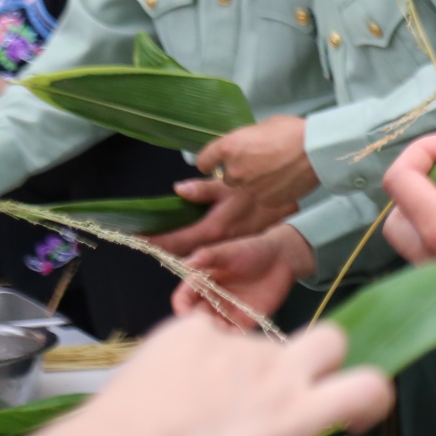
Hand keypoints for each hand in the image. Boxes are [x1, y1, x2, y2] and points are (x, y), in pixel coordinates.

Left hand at [148, 178, 295, 256]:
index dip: (153, 240)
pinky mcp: (243, 241)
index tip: (135, 238)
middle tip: (146, 238)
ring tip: (164, 238)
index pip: (175, 241)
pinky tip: (195, 235)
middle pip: (183, 251)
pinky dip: (200, 243)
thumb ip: (203, 190)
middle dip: (164, 245)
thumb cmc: (264, 187)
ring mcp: (232, 245)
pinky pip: (214, 247)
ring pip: (199, 251)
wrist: (299, 202)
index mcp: (214, 230)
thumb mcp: (231, 184)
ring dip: (181, 246)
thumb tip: (178, 191)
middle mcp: (220, 243)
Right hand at [173, 224, 314, 325]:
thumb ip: (208, 256)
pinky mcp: (244, 321)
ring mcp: (226, 312)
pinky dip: (230, 338)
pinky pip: (233, 334)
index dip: (182, 306)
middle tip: (209, 322)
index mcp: (201, 284)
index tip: (186, 313)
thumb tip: (187, 263)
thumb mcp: (228, 251)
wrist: (282, 258)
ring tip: (222, 328)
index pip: (183, 299)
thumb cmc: (252, 250)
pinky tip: (235, 335)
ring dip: (214, 332)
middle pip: (196, 318)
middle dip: (198, 323)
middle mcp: (210, 301)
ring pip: (213, 329)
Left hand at [197, 114, 318, 207]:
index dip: (211, 162)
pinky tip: (283, 180)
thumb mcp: (263, 126)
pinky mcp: (264, 200)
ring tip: (275, 172)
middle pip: (225, 177)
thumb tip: (243, 147)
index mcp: (229, 147)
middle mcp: (234, 170)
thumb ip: (246, 140)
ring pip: (244, 188)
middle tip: (258, 163)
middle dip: (238, 172)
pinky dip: (269, 191)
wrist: (317, 150)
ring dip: (254, 182)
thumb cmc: (293, 132)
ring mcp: (249, 188)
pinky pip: (261, 197)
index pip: (203, 160)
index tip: (215, 163)